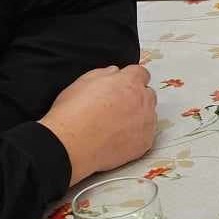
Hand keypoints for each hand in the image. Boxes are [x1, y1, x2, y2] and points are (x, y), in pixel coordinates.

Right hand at [39, 64, 158, 185]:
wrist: (70, 145)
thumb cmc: (72, 114)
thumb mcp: (82, 82)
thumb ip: (104, 73)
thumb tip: (114, 72)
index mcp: (129, 82)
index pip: (141, 73)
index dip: (130, 79)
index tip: (123, 86)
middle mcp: (143, 101)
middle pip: (147, 94)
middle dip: (136, 97)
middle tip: (116, 107)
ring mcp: (146, 123)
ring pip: (148, 115)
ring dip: (137, 117)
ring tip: (115, 125)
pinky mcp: (144, 142)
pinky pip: (146, 135)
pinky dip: (136, 135)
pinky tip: (118, 138)